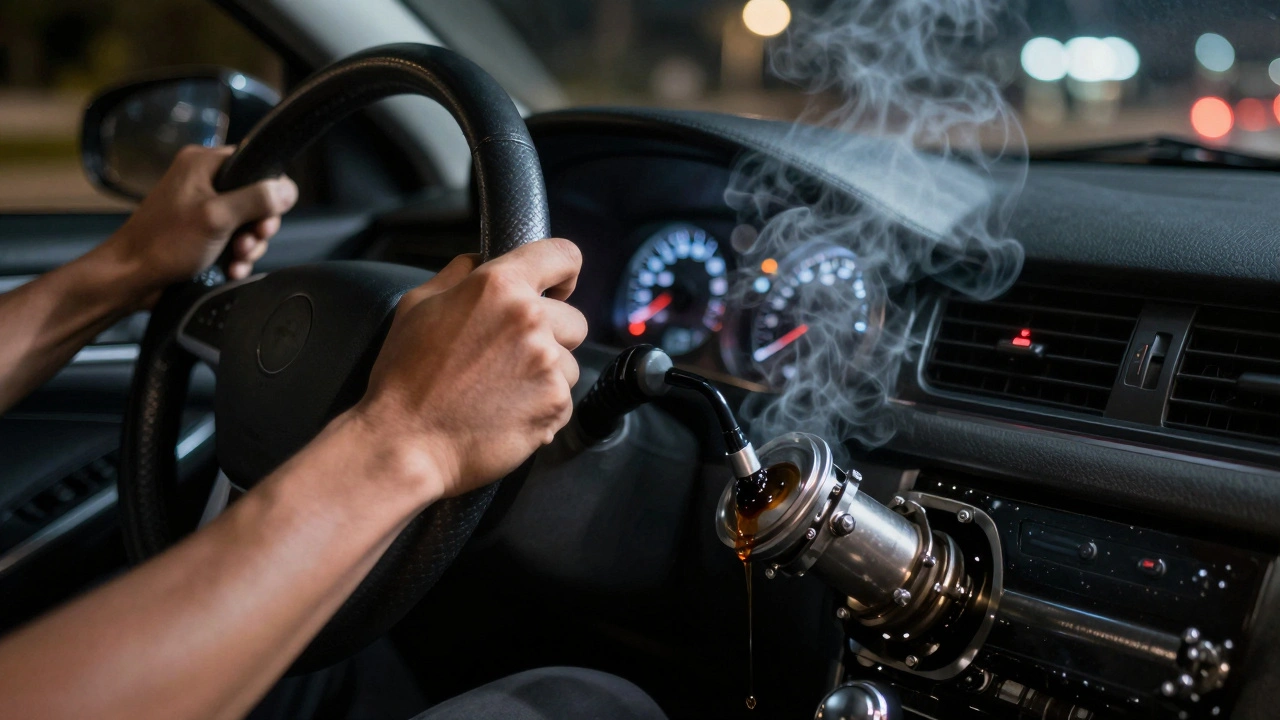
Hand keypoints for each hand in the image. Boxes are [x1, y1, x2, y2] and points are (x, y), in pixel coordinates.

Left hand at [103, 145, 297, 300]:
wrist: (132, 277)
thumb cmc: (163, 244)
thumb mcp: (217, 217)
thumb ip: (256, 199)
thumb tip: (287, 189)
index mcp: (203, 163)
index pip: (257, 165)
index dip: (269, 194)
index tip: (265, 220)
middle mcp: (204, 180)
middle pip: (257, 198)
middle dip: (258, 227)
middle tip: (248, 243)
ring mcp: (203, 206)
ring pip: (248, 222)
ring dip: (249, 246)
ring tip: (236, 260)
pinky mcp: (202, 230)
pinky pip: (233, 238)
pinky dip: (237, 256)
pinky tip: (231, 268)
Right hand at [355, 239, 587, 500]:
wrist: (405, 443)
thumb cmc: (404, 377)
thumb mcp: (417, 306)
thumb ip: (458, 275)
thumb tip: (480, 260)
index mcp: (498, 286)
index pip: (563, 255)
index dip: (563, 272)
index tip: (556, 289)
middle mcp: (530, 319)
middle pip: (574, 319)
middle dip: (551, 336)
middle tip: (510, 358)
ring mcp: (547, 362)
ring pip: (569, 363)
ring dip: (546, 376)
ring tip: (502, 391)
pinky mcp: (555, 403)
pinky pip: (564, 399)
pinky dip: (543, 408)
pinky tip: (507, 414)